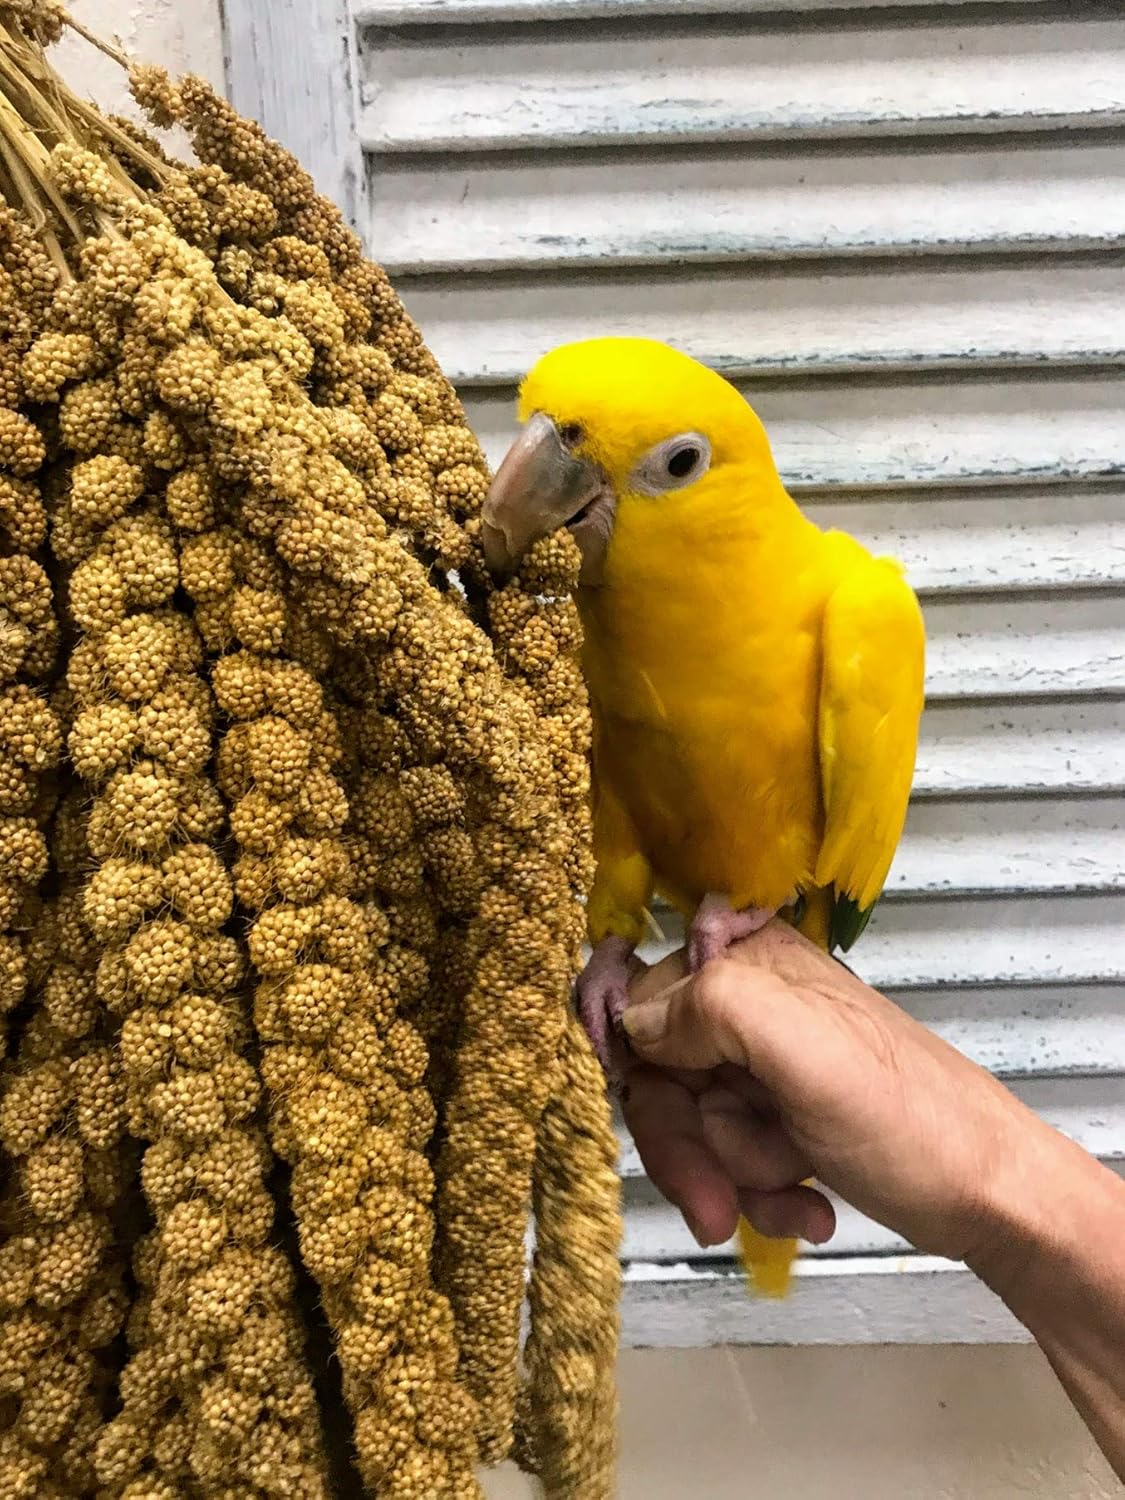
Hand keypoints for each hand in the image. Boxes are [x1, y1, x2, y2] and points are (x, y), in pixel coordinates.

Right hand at [620, 920, 1041, 1263]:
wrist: (993, 1198)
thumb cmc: (906, 1117)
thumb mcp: (804, 1049)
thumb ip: (711, 1009)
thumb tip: (631, 1023)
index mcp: (746, 958)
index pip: (639, 1001)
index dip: (639, 1071)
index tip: (662, 1127)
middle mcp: (746, 1001)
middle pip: (659, 1076)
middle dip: (689, 1149)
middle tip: (717, 1208)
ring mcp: (761, 1062)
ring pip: (691, 1127)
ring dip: (732, 1178)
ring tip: (796, 1198)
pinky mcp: (777, 1116)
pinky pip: (727, 1157)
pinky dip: (759, 1192)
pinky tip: (809, 1205)